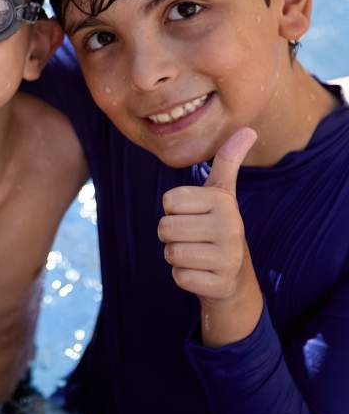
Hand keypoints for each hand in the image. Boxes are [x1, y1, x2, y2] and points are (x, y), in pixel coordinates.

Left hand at [157, 128, 262, 345]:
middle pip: (165, 227)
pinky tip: (202, 273)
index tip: (194, 215)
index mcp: (223, 202)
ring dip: (176, 255)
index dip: (174, 210)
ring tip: (198, 254)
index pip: (168, 201)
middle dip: (172, 234)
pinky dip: (183, 276)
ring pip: (170, 252)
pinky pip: (178, 276)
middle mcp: (230, 228)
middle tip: (194, 237)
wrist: (235, 278)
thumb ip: (228, 160)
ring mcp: (226, 259)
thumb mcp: (222, 193)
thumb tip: (248, 128)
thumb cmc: (218, 226)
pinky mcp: (218, 284)